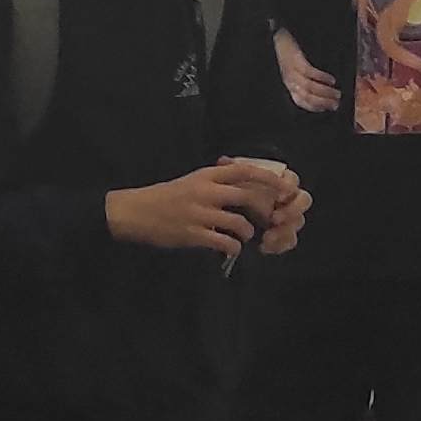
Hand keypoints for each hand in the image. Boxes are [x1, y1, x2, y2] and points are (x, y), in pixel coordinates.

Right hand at [105, 163, 285, 254]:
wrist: (135, 212)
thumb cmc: (164, 197)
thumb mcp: (191, 180)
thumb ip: (215, 179)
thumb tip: (241, 174)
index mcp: (206, 175)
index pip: (244, 170)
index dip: (268, 178)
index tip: (285, 187)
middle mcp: (206, 191)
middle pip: (248, 197)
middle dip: (263, 211)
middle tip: (267, 220)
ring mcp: (199, 213)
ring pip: (240, 223)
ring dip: (247, 232)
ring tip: (243, 236)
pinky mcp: (193, 234)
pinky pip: (225, 243)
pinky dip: (233, 248)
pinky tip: (229, 249)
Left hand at [239, 158, 312, 256]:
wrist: (231, 209)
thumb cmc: (238, 190)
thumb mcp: (234, 179)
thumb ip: (233, 170)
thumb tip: (224, 160)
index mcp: (281, 181)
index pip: (292, 180)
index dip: (288, 187)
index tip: (278, 195)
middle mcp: (289, 198)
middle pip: (303, 201)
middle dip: (291, 211)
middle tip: (274, 218)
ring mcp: (288, 217)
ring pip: (297, 223)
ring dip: (284, 231)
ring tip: (267, 237)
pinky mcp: (283, 234)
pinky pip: (289, 241)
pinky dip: (279, 246)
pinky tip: (263, 247)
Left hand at [274, 29, 339, 114]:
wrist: (278, 37)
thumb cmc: (288, 54)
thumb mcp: (292, 70)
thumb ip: (303, 80)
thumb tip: (322, 91)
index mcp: (289, 84)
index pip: (300, 101)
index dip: (314, 107)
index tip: (327, 109)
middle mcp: (289, 80)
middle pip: (306, 97)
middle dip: (323, 102)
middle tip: (336, 104)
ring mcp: (292, 71)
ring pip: (309, 88)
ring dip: (325, 92)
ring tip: (337, 93)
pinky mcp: (296, 61)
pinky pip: (310, 73)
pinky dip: (322, 78)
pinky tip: (331, 80)